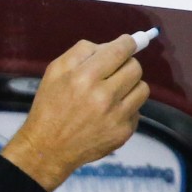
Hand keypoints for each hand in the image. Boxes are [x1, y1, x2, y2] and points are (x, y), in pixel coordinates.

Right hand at [0, 34, 149, 191]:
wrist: (48, 148)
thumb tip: (112, 44)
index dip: (128, 43)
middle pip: (135, 67)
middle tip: (114, 70)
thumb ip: (82, 51)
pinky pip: (137, 110)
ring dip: (130, 86)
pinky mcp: (123, 132)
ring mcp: (116, 117)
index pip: (120, 50)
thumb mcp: (55, 71)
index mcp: (84, 77)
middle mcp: (103, 96)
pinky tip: (108, 112)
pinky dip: (126, 108)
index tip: (129, 42)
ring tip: (113, 91)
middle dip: (126, 64)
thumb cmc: (50, 106)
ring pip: (142, 88)